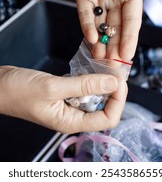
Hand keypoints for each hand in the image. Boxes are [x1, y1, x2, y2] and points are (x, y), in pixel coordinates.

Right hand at [0, 66, 126, 133]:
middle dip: (113, 88)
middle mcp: (73, 115)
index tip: (119, 80)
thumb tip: (112, 83)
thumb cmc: (17, 91)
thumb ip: (84, 86)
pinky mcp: (64, 93)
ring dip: (102, 81)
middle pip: (104, 107)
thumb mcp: (52, 88)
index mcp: (71, 122)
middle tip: (115, 69)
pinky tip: (92, 66)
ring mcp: (69, 104)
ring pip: (95, 95)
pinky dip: (90, 76)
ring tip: (106, 65)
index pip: (107, 119)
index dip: (118, 100)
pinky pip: (84, 87)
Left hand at [68, 0, 143, 60]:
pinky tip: (89, 38)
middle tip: (112, 65)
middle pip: (117, 28)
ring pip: (102, 26)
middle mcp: (116, 0)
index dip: (130, 38)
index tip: (127, 55)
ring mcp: (99, 0)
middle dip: (115, 46)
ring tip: (100, 59)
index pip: (132, 19)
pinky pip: (85, 14)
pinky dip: (87, 26)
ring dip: (101, 42)